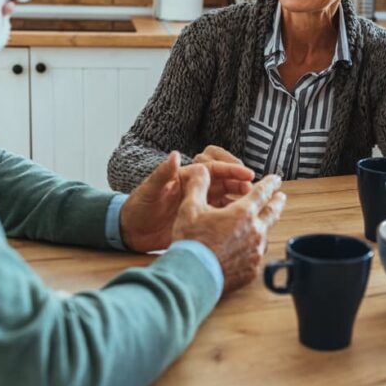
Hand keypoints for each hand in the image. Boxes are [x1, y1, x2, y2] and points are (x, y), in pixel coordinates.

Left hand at [119, 152, 256, 252]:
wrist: (132, 231)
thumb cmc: (138, 207)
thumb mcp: (149, 190)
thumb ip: (162, 173)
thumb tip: (175, 154)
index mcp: (186, 176)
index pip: (214, 168)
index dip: (231, 170)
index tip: (247, 173)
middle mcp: (196, 187)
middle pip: (225, 179)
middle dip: (240, 182)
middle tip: (253, 189)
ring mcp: (200, 202)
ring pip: (227, 195)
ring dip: (240, 197)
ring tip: (252, 203)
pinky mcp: (201, 218)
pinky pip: (222, 213)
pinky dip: (233, 214)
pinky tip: (243, 220)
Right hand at [172, 167, 285, 295]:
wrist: (192, 277)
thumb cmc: (191, 242)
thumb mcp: (190, 209)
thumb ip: (198, 187)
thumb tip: (201, 171)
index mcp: (243, 213)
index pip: (262, 192)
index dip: (270, 183)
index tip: (276, 179)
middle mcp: (255, 231)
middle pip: (272, 213)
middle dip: (277, 202)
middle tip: (281, 197)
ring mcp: (256, 252)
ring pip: (266, 234)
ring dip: (266, 225)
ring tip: (264, 223)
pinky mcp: (252, 270)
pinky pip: (257, 255)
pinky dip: (255, 247)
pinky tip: (249, 248)